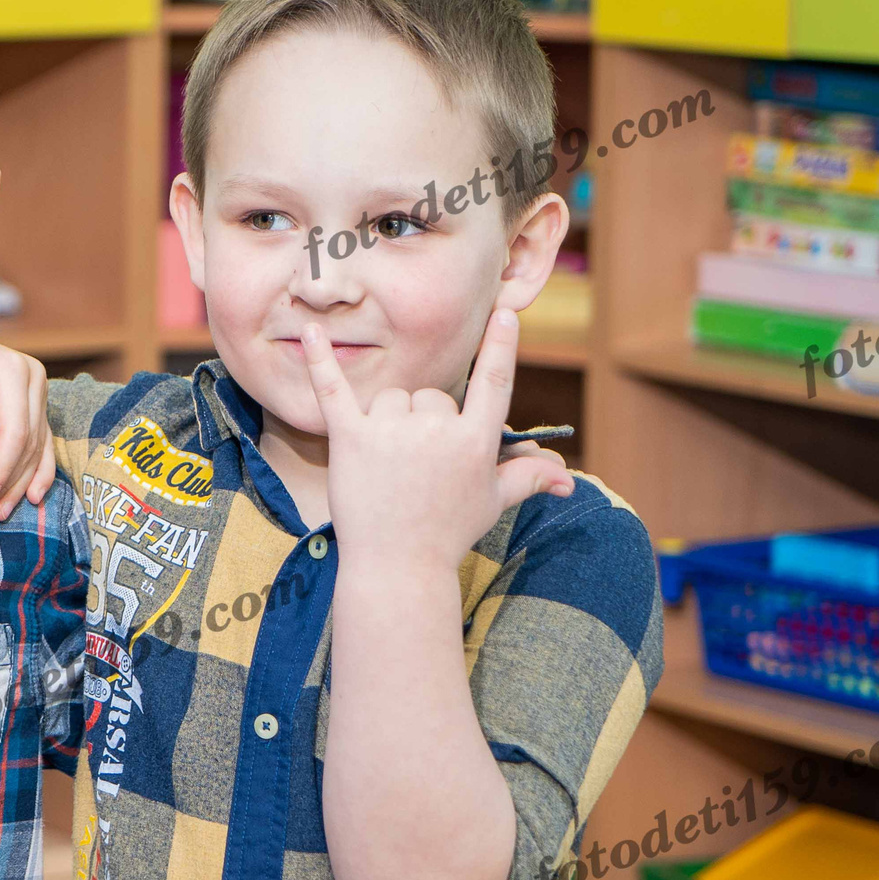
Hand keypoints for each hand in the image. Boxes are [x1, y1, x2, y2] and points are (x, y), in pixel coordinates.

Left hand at [0, 327, 53, 519]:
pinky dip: (36, 468)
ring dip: (22, 481)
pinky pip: (41, 440)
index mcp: (10, 371)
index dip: (2, 471)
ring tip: (2, 511)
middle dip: (9, 481)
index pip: (16, 433)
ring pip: (37, 445)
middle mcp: (32, 377)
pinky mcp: (34, 402)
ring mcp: (37, 389)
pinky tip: (34, 494)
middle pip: (29, 442)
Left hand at [299, 310, 570, 571]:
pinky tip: (310, 331)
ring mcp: (392, 432)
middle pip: (429, 397)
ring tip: (387, 466)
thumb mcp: (493, 502)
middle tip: (414, 469)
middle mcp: (438, 430)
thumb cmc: (447, 533)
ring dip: (388, 422)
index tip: (502, 311)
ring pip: (391, 399)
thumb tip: (567, 481)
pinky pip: (333, 390)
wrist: (398, 568)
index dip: (500, 346)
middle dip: (422, 424)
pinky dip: (319, 360)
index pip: (493, 382)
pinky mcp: (351, 438)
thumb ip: (527, 478)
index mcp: (476, 441)